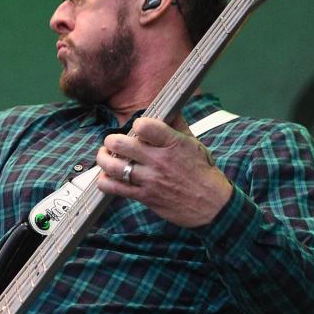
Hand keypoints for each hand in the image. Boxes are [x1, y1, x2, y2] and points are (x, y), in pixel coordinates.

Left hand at [95, 113, 232, 226]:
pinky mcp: (144, 196)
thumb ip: (177, 126)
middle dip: (111, 140)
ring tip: (104, 156)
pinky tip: (105, 176)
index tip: (137, 128)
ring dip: (103, 159)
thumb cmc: (202, 172)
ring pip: (112, 165)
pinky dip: (104, 181)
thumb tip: (169, 108)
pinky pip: (114, 188)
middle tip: (112, 142)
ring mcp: (150, 179)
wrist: (211, 204)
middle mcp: (158, 160)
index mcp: (172, 143)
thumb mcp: (194, 144)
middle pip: (120, 144)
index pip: (144, 126)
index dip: (137, 124)